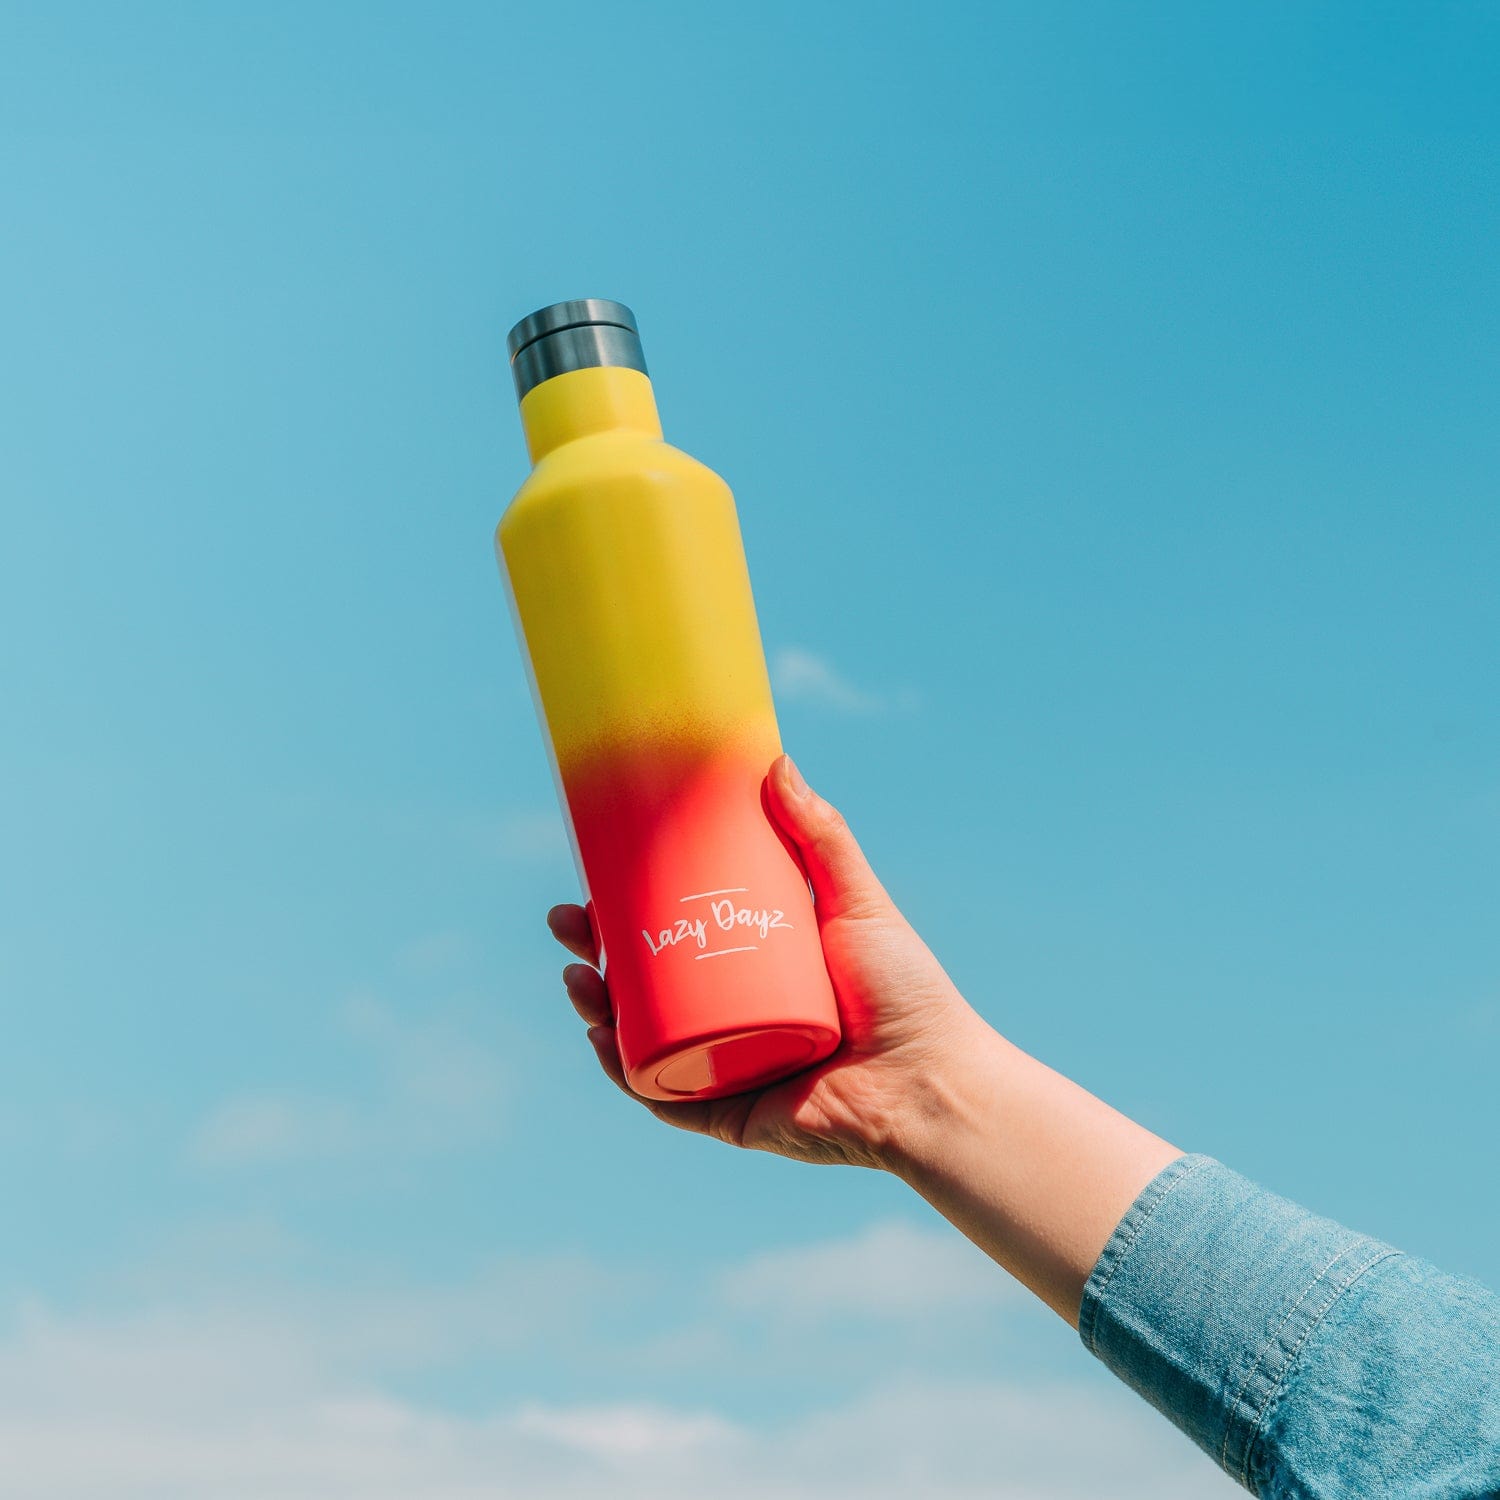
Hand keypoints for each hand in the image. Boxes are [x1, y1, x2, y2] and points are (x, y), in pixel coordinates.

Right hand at [548, 753, 993, 1169]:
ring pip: (639, 1041)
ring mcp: (725, 1070)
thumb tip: (776, 760)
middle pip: (643, 989)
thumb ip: (822, 834)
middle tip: (568, 923)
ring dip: (595, 1010)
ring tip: (577, 976)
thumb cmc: (907, 994)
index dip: (624, 916)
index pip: (673, 941)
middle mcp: (731, 1022)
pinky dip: (623, 1072)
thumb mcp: (856, 901)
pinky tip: (601, 1037)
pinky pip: (662, 1096)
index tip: (592, 880)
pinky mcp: (728, 1116)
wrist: (933, 1082)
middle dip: (591, 958)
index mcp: (752, 975)